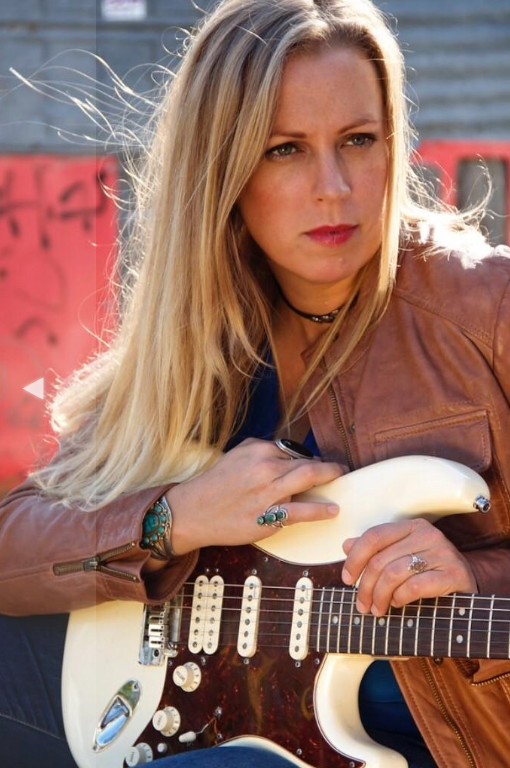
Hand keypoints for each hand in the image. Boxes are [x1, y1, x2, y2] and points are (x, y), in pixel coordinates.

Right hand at [167, 438, 343, 553]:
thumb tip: (288, 452)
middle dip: (327, 468)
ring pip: (308, 480)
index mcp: (258, 449)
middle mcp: (265, 467)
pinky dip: (320, 510)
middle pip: (307, 463)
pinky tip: (333, 509)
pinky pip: (301, 511)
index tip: (319, 464)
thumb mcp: (237, 455)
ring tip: (341, 481)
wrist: (194, 511)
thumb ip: (262, 449)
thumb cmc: (215, 484)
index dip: (310, 459)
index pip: (294, 451)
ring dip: (330, 479)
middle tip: (340, 470)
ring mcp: (268, 492)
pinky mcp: (268, 517)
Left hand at [341, 518, 478, 615]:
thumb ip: (376, 550)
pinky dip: (400, 598)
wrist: (467, 586)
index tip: (346, 579)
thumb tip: (347, 545)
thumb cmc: (429, 572)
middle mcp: (427, 534)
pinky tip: (397, 604)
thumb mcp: (402, 556)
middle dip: (365, 586)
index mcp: (411, 526)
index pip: (373, 536)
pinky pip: (415, 586)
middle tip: (362, 605)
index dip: (355, 559)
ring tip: (377, 609)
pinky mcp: (453, 574)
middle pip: (381, 559)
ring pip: (394, 573)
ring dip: (380, 596)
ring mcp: (442, 553)